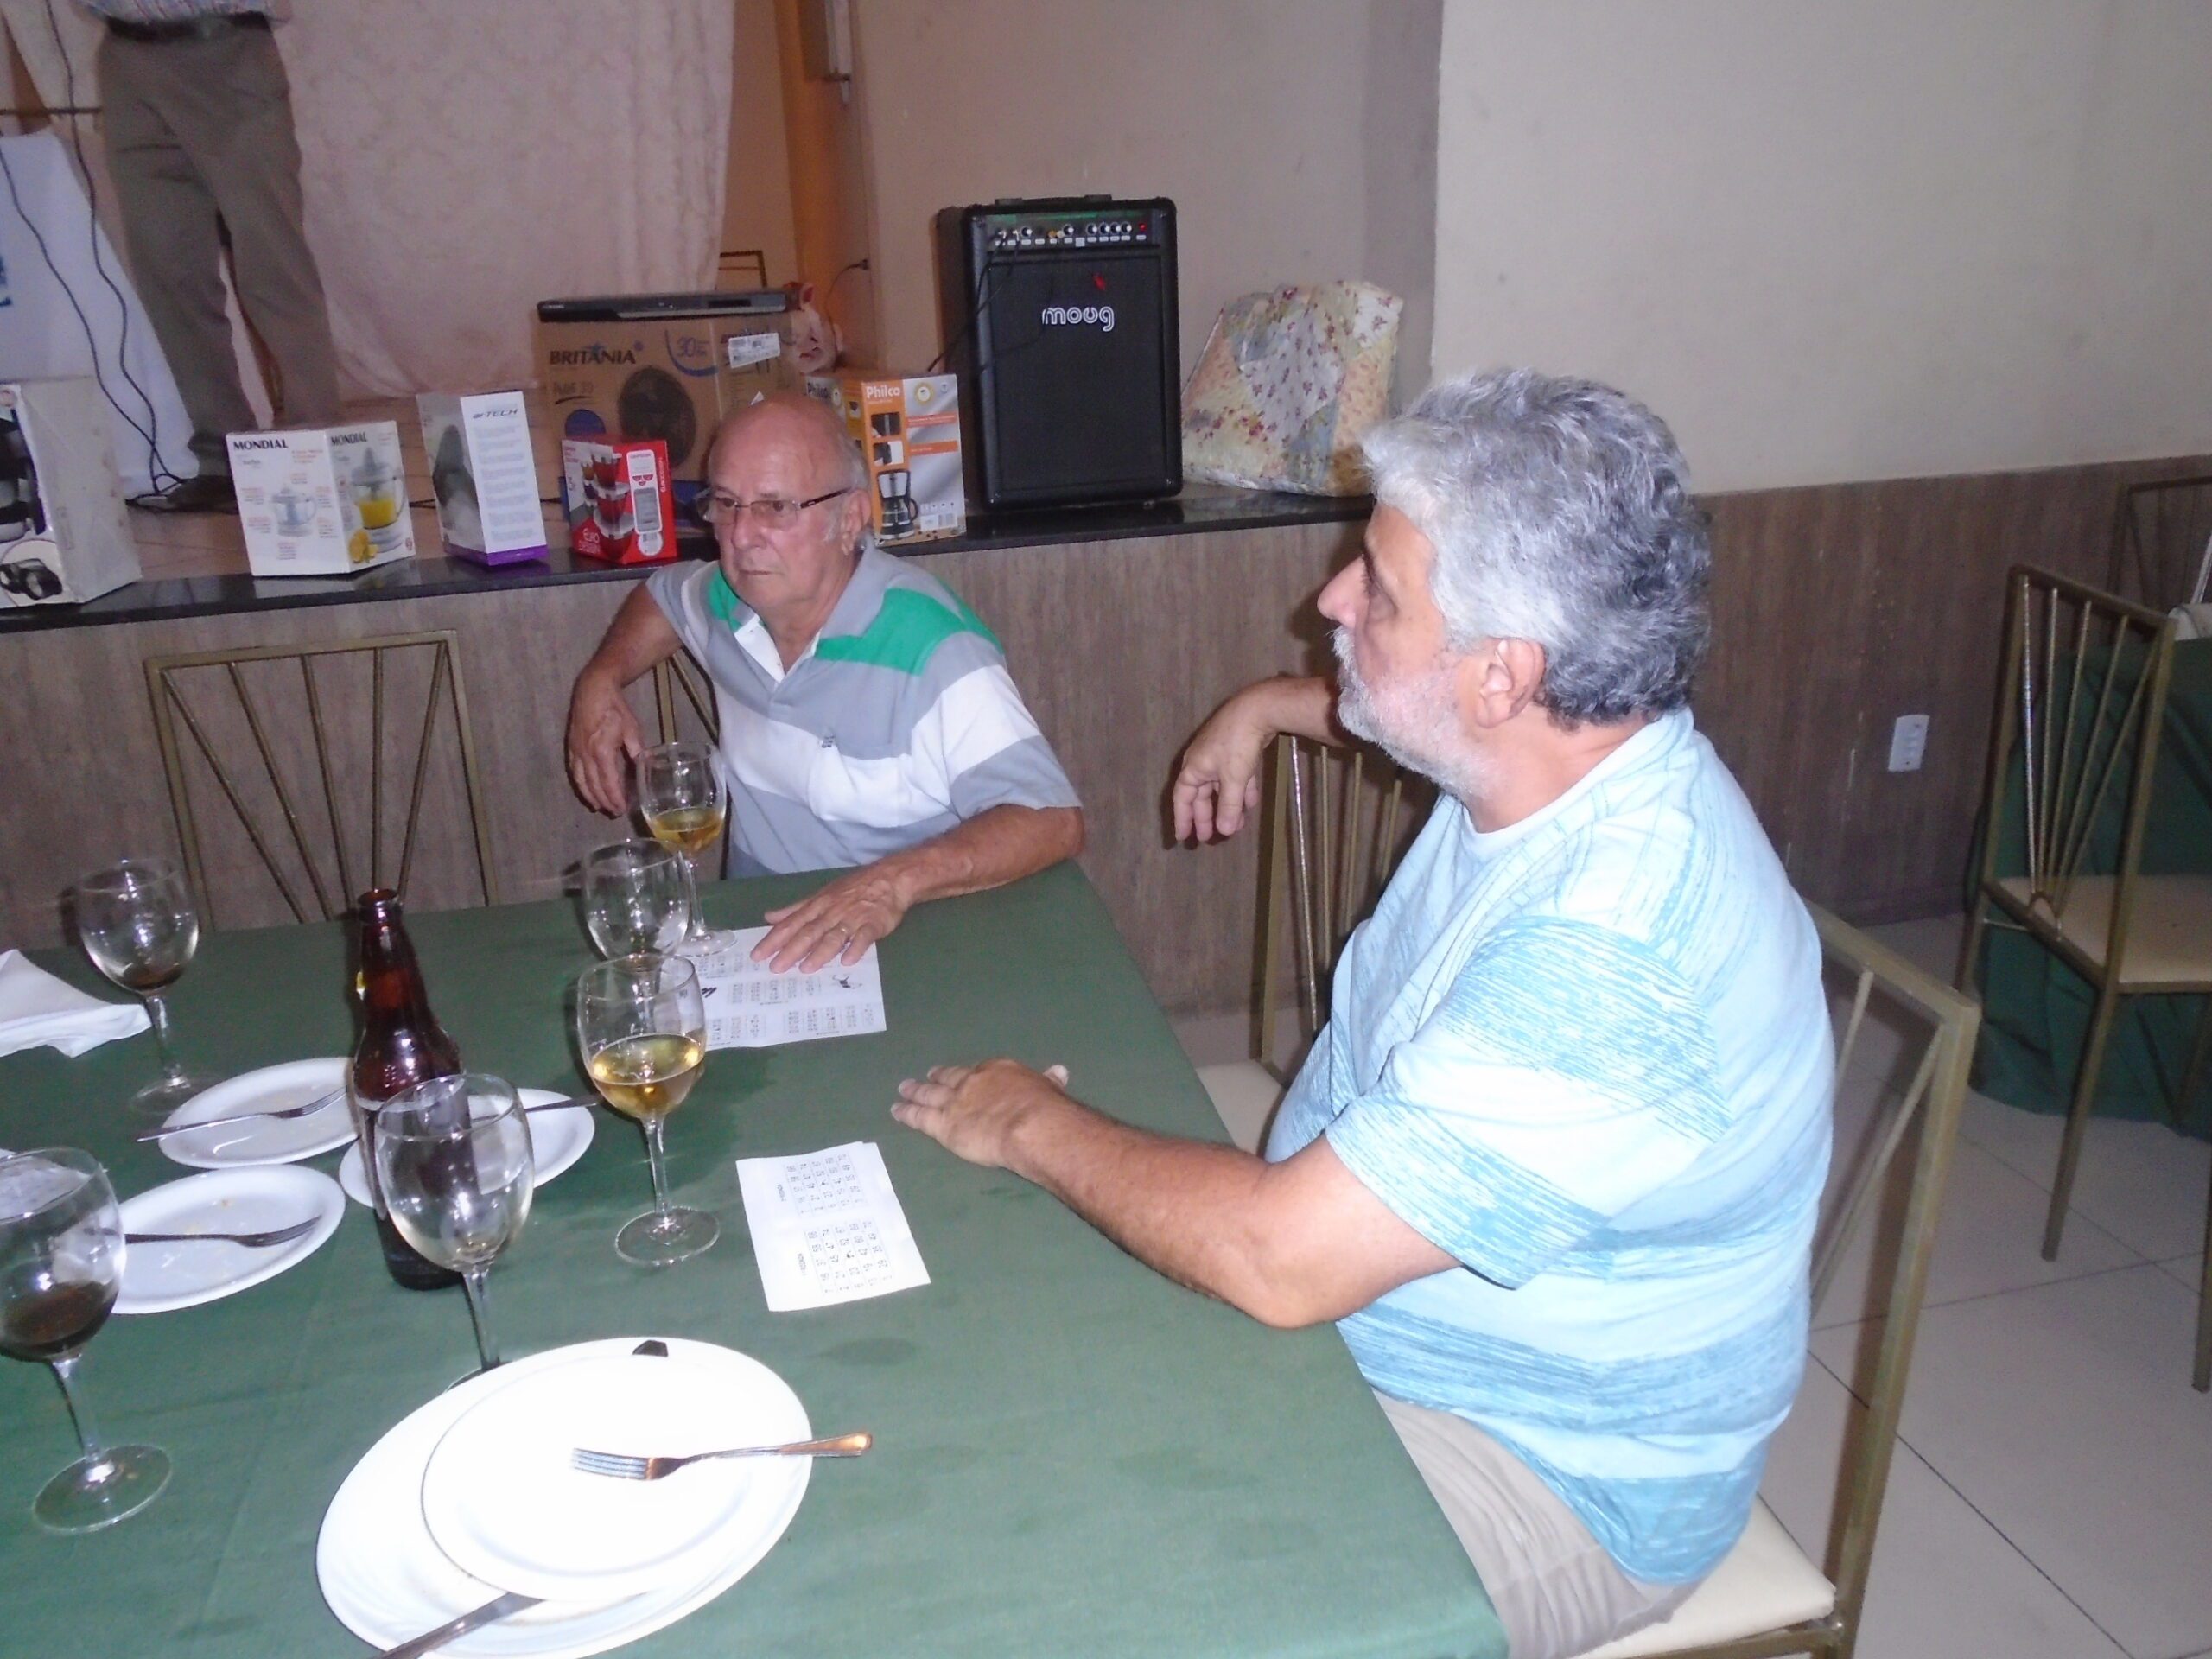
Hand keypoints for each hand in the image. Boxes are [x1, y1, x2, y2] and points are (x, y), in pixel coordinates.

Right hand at [566, 669, 645, 815]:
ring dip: (590, 796)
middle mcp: (585, 755)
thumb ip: (637, 750)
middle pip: (594, 785)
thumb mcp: (632, 728)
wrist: (592, 689)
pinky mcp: (570, 747)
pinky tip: (585, 790)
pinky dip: (579, 784)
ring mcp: (575, 751)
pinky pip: (573, 771)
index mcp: (602, 751)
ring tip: (599, 807)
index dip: (615, 798)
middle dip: (604, 801)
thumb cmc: (615, 708)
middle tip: (614, 812)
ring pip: (581, 781)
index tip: (622, 809)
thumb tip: (646, 767)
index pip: (608, 782)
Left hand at [757, 861, 911, 971]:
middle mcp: (831, 912)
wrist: (889, 879)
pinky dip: (856, 948)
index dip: (774, 939)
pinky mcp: (873, 923)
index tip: (758, 955)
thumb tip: (769, 917)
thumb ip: (795, 909)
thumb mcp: (820, 895)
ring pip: (834, 936)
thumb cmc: (852, 889)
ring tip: (806, 968)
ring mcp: (853, 918)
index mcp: (817, 906)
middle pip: (809, 932)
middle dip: (791, 950)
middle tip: (776, 968)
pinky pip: (864, 937)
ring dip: (820, 952)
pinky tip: (848, 960)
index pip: (791, 924)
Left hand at [892, 1060, 1070, 1168]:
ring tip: (903, 1088)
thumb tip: (1059, 1071)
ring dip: (915, 1091)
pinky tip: (896, 1110)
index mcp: (997, 1072)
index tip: (960, 1074)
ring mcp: (955, 1103)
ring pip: (928, 1094)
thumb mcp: (1049, 1088)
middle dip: (936, 1077)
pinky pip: (920, 1118)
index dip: (966, 1074)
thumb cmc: (1045, 1107)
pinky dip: (906, 1113)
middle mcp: (972, 1082)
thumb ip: (1048, 1081)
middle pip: (948, 1078)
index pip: (977, 1071)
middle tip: (925, 1075)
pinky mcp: (944, 1126)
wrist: (1031, 1124)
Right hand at [1172, 691, 1270, 841]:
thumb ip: (1228, 805)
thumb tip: (1224, 831)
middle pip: (1201, 795)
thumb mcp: (1232, 778)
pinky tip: (1250, 805)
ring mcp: (1221, 756)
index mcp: (1194, 767)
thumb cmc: (1236, 745)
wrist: (1256, 709)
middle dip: (1205, 816)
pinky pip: (1237, 777)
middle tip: (1207, 837)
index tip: (1182, 837)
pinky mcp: (1239, 751)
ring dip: (1226, 807)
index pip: (1182, 798)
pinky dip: (1242, 792)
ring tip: (1233, 827)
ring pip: (1221, 788)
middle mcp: (1203, 762)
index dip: (1182, 818)